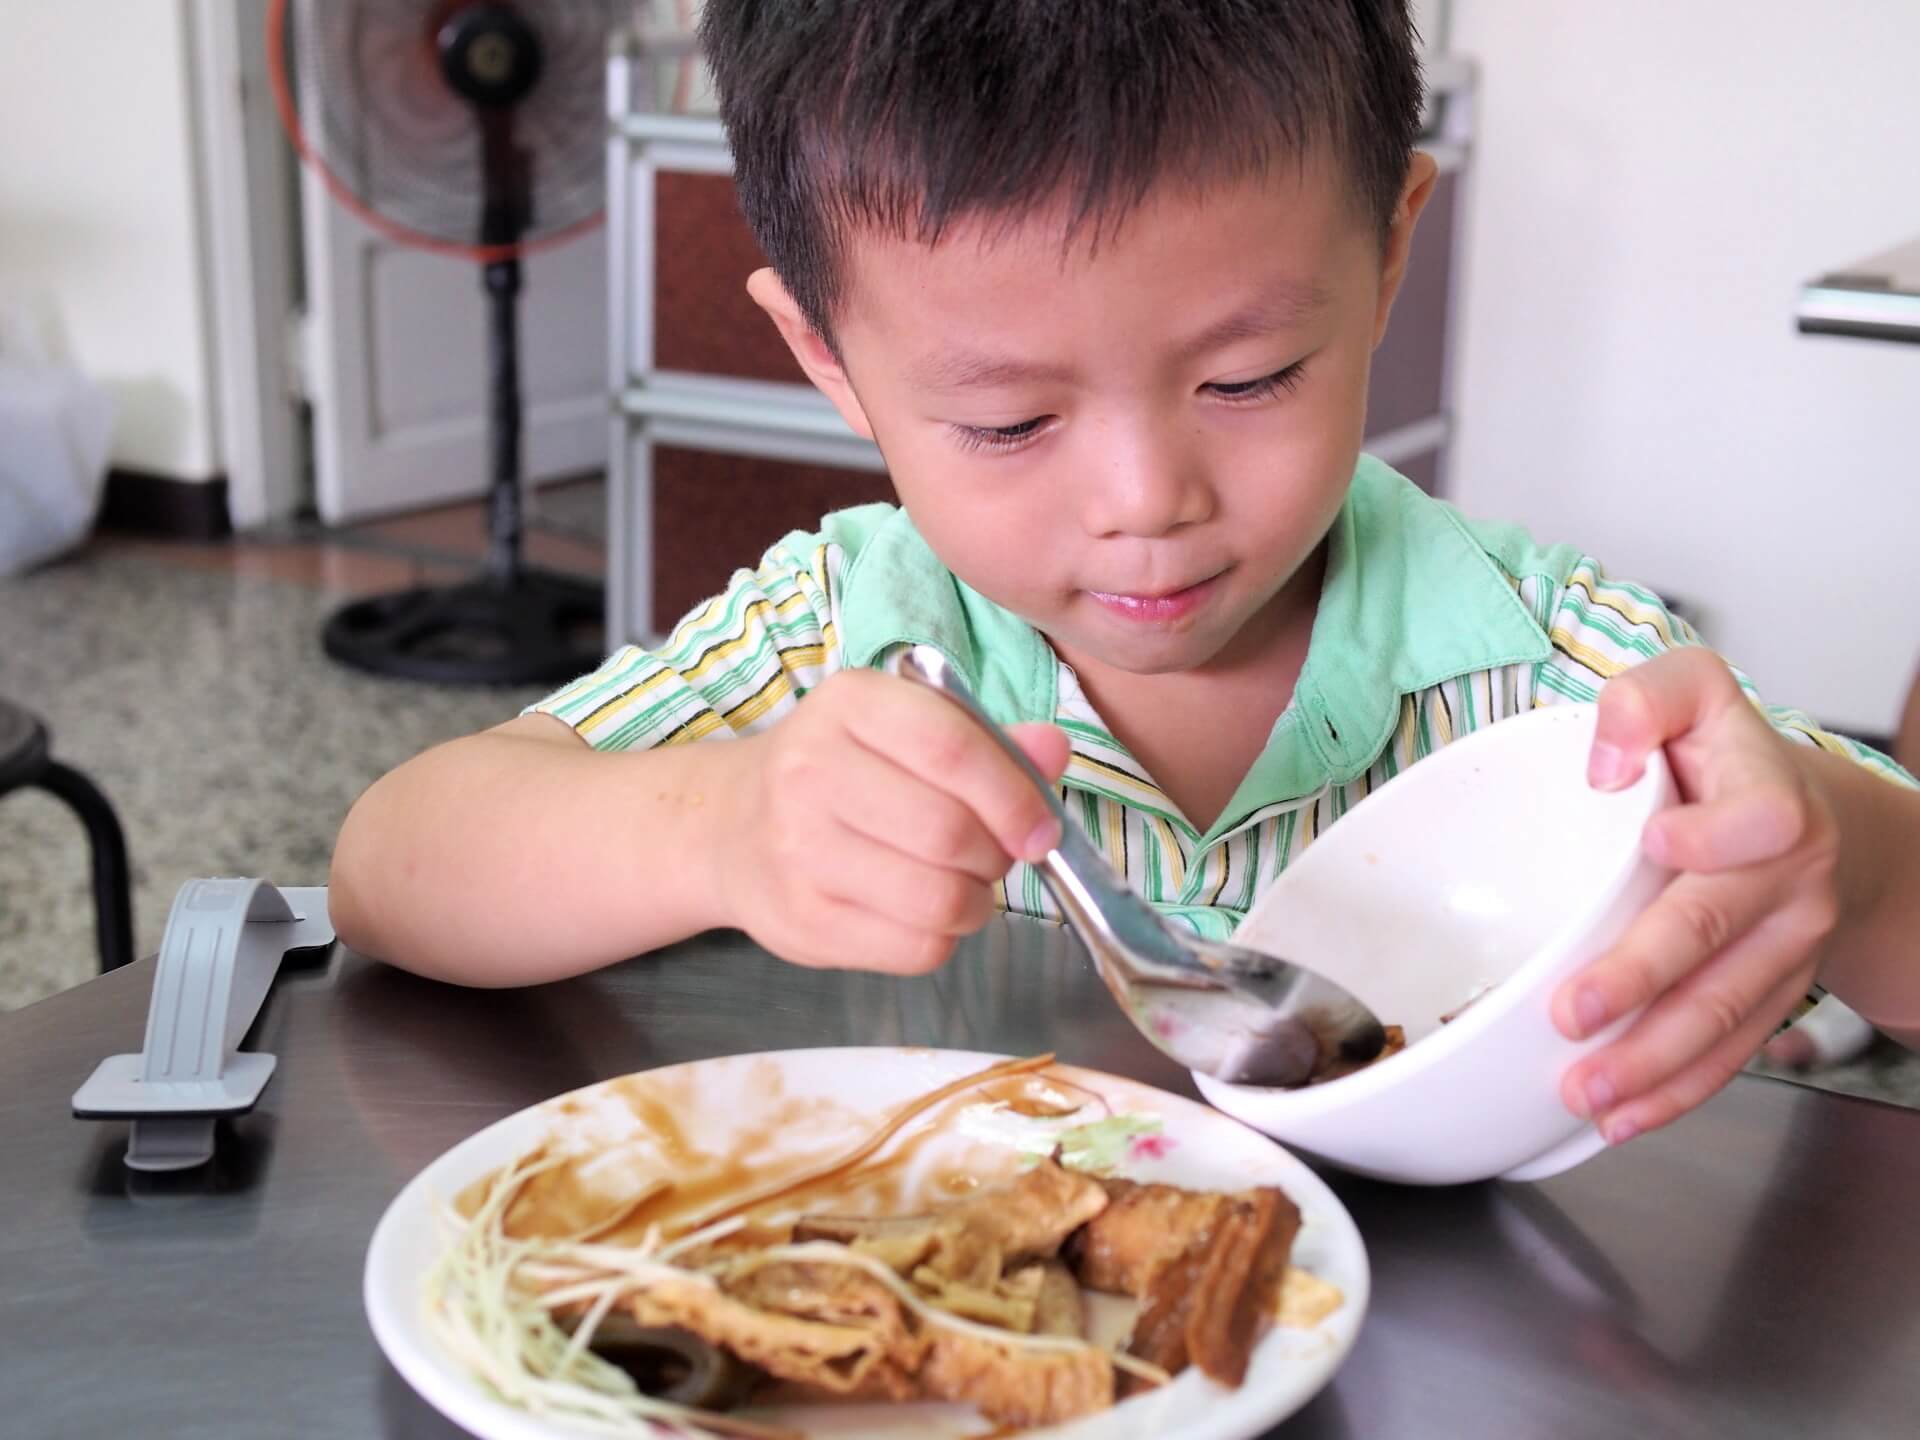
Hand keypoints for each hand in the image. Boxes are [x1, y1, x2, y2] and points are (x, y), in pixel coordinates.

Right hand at [718, 669, 1067, 973]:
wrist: (730, 826)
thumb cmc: (842, 771)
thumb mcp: (906, 730)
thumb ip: (987, 741)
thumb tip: (1054, 750)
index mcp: (850, 705)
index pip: (952, 749)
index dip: (1014, 796)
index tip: (1041, 830)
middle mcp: (811, 771)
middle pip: (948, 831)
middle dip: (995, 855)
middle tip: (992, 856)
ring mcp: (798, 851)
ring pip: (936, 899)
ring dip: (974, 902)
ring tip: (962, 886)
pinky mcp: (801, 922)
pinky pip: (913, 949)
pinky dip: (942, 938)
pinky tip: (923, 914)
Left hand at [1552, 647, 1840, 1143]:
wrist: (1822, 822)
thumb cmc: (1729, 759)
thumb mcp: (1693, 692)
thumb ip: (1647, 700)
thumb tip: (1604, 760)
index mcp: (1772, 801)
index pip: (1758, 819)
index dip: (1713, 834)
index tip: (1658, 843)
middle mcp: (1789, 880)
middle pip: (1714, 935)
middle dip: (1642, 981)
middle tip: (1573, 1013)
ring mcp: (1785, 948)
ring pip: (1721, 1012)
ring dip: (1650, 1060)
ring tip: (1585, 1088)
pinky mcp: (1771, 996)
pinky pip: (1728, 1052)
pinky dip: (1675, 1091)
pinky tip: (1625, 1116)